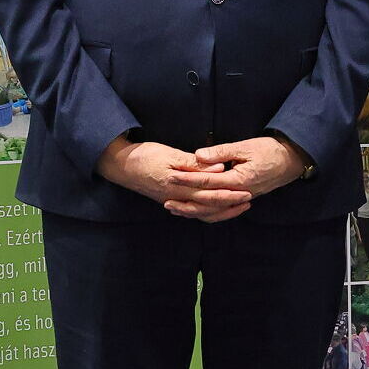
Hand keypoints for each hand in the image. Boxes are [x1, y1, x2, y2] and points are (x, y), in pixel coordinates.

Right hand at [98, 137, 252, 222]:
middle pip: (208, 207)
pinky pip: (192, 211)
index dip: (230, 194)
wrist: (120, 166)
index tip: (246, 191)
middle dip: (230, 205)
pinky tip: (216, 208)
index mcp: (178, 186)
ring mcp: (173, 201)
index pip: (209, 194)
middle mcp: (176, 198)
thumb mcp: (170, 154)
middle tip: (249, 200)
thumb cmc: (144, 156)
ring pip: (201, 213)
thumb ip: (194, 163)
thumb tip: (218, 168)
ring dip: (221, 211)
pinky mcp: (170, 200)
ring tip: (238, 206)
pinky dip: (207, 212)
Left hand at [171, 135, 308, 203]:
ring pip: (215, 210)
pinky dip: (208, 211)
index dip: (188, 178)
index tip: (171, 176)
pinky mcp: (243, 198)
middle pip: (208, 202)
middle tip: (166, 200)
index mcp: (239, 180)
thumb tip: (199, 155)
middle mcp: (240, 193)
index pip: (208, 182)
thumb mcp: (246, 147)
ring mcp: (242, 198)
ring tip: (176, 209)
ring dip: (195, 210)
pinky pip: (222, 209)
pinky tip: (196, 209)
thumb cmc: (270, 150)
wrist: (292, 160)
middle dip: (186, 201)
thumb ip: (221, 152)